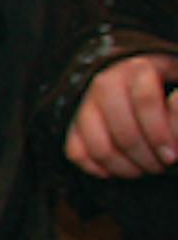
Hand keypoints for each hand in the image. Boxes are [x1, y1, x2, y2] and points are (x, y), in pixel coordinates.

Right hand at [66, 53, 177, 178]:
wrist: (134, 84)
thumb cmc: (166, 89)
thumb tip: (176, 105)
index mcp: (137, 69)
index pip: (145, 100)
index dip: (160, 133)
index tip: (172, 155)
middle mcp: (105, 84)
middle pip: (124, 132)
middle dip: (145, 157)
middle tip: (161, 166)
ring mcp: (84, 104)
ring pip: (100, 147)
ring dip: (125, 167)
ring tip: (143, 169)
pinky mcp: (72, 124)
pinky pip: (77, 153)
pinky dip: (99, 168)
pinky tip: (120, 168)